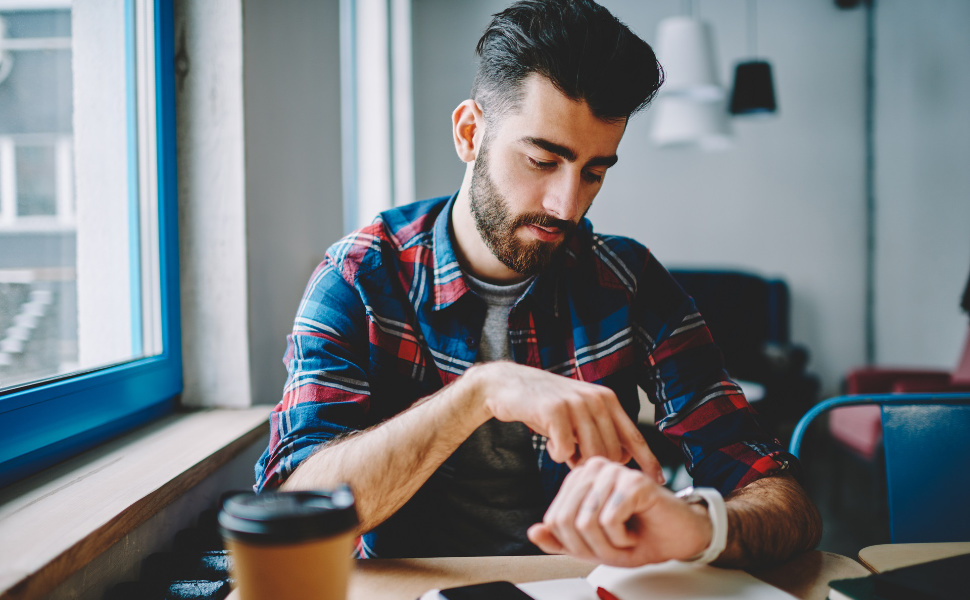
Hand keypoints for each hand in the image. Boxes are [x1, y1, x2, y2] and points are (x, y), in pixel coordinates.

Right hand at [470, 362, 661, 480]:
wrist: (509, 386)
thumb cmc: (546, 406)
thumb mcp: (579, 415)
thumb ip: (600, 433)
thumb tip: (621, 461)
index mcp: (607, 400)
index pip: (634, 436)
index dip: (648, 460)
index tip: (659, 481)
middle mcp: (596, 399)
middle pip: (611, 454)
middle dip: (595, 465)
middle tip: (574, 456)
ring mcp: (576, 403)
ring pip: (590, 455)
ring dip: (575, 460)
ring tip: (561, 448)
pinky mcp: (555, 411)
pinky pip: (565, 452)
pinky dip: (556, 454)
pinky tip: (548, 441)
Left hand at [527, 458, 712, 566]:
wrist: (678, 538)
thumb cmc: (639, 536)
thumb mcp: (592, 545)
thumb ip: (561, 540)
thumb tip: (534, 532)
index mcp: (580, 479)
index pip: (554, 518)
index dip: (573, 544)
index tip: (598, 544)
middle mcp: (594, 469)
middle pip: (567, 520)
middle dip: (590, 547)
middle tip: (613, 546)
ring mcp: (614, 472)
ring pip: (586, 522)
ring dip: (608, 545)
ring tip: (625, 537)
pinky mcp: (633, 481)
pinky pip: (609, 520)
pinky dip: (622, 538)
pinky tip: (634, 531)